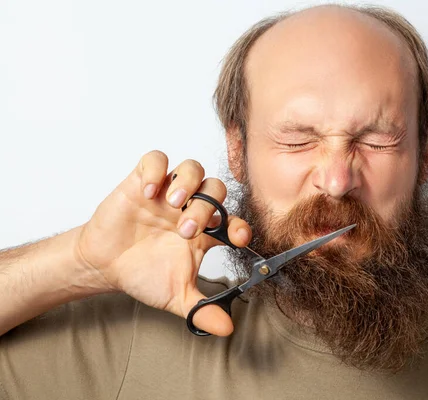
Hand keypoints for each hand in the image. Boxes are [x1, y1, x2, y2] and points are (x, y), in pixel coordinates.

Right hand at [74, 150, 250, 335]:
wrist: (106, 265)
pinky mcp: (143, 181)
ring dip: (188, 183)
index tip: (237, 238)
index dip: (240, 225)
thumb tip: (227, 329)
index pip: (234, 220)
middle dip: (206, 208)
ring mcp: (168, 192)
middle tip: (185, 230)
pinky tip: (151, 192)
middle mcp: (191, 207)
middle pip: (216, 190)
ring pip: (192, 168)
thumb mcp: (175, 296)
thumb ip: (201, 310)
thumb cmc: (144, 275)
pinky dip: (157, 169)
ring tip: (172, 204)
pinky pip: (156, 159)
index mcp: (205, 232)